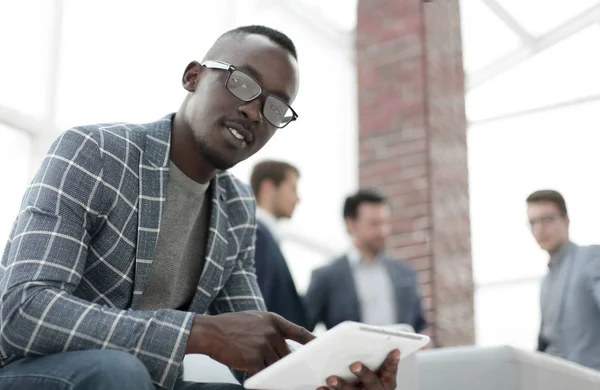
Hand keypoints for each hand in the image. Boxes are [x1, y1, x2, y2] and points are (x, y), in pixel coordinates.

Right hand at [186, 311, 314, 374]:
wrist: (210, 332)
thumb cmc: (229, 326)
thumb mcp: (253, 320)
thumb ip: (269, 330)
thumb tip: (281, 346)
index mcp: (272, 320)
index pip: (298, 331)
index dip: (311, 340)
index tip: (320, 346)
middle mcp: (271, 332)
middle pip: (286, 354)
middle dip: (283, 361)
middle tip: (282, 366)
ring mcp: (264, 346)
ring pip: (275, 365)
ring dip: (269, 368)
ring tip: (256, 363)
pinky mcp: (255, 360)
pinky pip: (264, 372)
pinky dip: (259, 374)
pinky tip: (250, 369)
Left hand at [318, 349, 399, 389]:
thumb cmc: (371, 378)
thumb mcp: (379, 370)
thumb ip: (377, 356)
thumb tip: (375, 339)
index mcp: (386, 380)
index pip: (391, 369)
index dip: (392, 361)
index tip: (393, 350)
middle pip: (371, 383)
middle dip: (363, 373)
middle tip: (354, 364)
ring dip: (341, 385)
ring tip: (330, 378)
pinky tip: (319, 387)